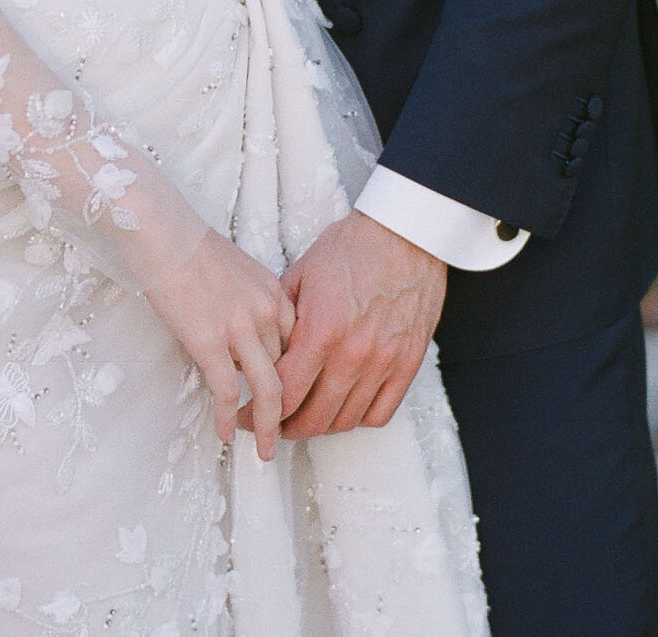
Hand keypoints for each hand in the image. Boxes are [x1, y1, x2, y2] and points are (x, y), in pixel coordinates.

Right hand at [139, 227, 296, 461]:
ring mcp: (240, 327)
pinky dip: (227, 418)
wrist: (164, 233)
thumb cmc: (194, 249)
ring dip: (267, 425)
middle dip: (286, 407)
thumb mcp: (240, 274)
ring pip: (268, 390)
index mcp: (275, 292)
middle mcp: (266, 311)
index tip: (293, 400)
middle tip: (282, 433)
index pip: (300, 346)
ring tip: (265, 451)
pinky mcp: (209, 340)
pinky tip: (223, 434)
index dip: (298, 379)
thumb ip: (252, 307)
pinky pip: (226, 391)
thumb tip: (247, 347)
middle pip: (289, 371)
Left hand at [270, 210, 446, 439]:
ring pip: (345, 421)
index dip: (260, 411)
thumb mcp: (302, 272)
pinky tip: (344, 406)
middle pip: (313, 418)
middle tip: (273, 422)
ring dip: (320, 425)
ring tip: (305, 415)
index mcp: (322, 330)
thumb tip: (262, 347)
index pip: (284, 393)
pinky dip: (358, 418)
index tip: (249, 413)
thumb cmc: (353, 246)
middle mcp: (354, 354)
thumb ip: (282, 316)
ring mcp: (384, 362)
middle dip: (285, 426)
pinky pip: (380, 414)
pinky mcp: (408, 363)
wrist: (405, 231)